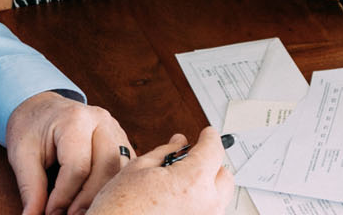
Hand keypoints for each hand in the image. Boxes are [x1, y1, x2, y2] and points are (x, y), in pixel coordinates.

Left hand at [4, 92, 132, 214]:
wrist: (41, 108)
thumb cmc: (31, 128)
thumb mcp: (21, 155)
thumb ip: (30, 188)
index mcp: (75, 120)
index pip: (77, 166)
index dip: (64, 196)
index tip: (50, 212)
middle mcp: (101, 121)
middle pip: (107, 168)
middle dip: (87, 198)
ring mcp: (116, 130)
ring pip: (120, 170)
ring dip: (102, 194)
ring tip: (80, 209)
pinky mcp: (122, 141)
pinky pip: (125, 168)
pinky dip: (111, 187)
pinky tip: (94, 198)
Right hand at [86, 129, 234, 214]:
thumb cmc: (119, 208)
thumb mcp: (139, 169)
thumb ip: (166, 152)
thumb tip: (179, 142)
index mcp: (192, 181)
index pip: (214, 149)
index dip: (209, 137)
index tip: (206, 134)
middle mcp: (207, 203)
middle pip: (224, 175)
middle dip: (210, 164)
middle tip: (190, 161)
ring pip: (218, 197)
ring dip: (206, 186)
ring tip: (178, 185)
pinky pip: (207, 212)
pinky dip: (198, 204)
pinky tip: (177, 202)